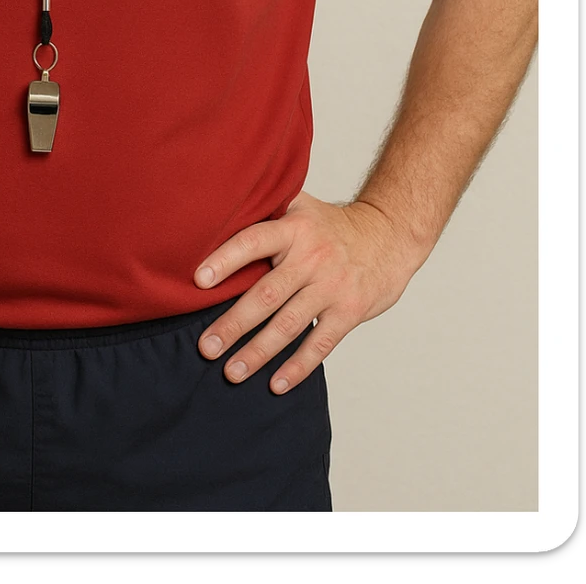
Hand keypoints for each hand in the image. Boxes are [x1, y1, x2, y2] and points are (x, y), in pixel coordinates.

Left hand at [194, 191, 420, 392]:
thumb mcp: (301, 205)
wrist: (389, 234)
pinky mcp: (349, 312)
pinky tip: (276, 384)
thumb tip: (216, 211)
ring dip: (258, 352)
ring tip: (232, 372)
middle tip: (206, 347)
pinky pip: (320, 344)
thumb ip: (267, 208)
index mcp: (294, 228)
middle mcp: (311, 257)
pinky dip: (297, 366)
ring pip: (289, 324)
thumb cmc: (332, 224)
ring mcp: (331, 287)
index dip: (226, 259)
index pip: (254, 241)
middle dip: (234, 324)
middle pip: (266, 294)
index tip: (198, 281)